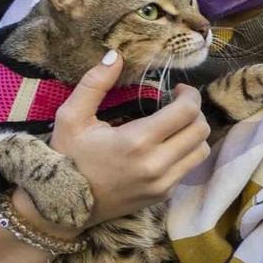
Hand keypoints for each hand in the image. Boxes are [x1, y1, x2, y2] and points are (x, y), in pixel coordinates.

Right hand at [50, 54, 210, 227]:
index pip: (187, 112)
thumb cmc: (66, 157)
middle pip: (200, 130)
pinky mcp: (162, 196)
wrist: (60, 206)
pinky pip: (188, 169)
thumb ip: (95, 84)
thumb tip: (116, 55)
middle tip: (176, 105)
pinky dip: (185, 154)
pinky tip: (165, 146)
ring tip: (174, 125)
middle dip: (194, 112)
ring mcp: (162, 184)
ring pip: (201, 151)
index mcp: (137, 142)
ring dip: (194, 133)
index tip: (176, 90)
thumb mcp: (71, 117)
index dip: (189, 95)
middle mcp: (156, 165)